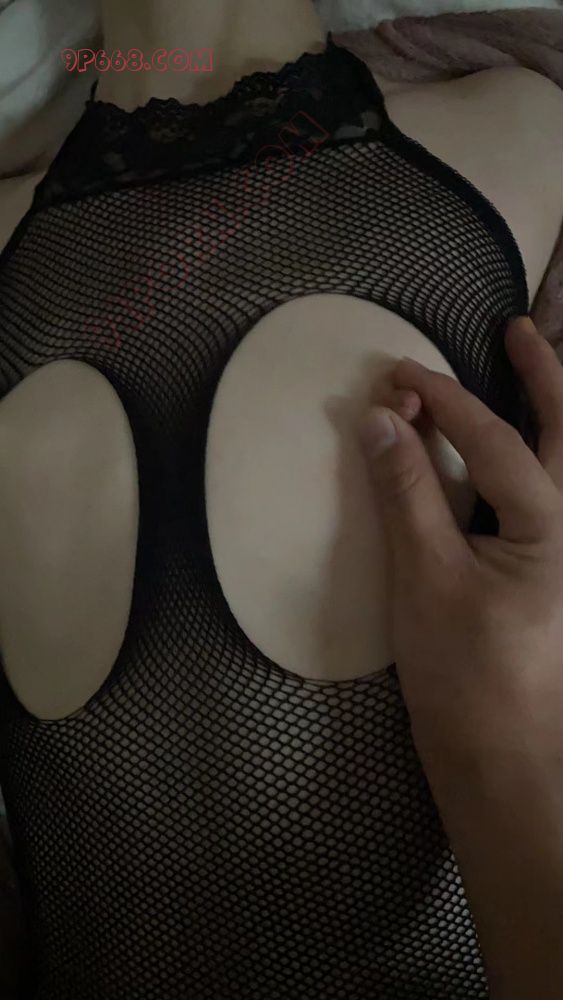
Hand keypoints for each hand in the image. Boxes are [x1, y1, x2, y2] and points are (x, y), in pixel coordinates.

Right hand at [361, 316, 562, 759]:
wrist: (505, 759)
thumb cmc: (468, 674)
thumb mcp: (428, 578)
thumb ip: (407, 493)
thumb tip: (379, 419)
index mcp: (554, 524)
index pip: (494, 439)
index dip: (443, 400)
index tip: (397, 374)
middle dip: (545, 375)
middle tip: (519, 328)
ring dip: (553, 408)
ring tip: (536, 363)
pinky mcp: (553, 570)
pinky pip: (552, 493)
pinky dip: (540, 454)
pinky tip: (522, 447)